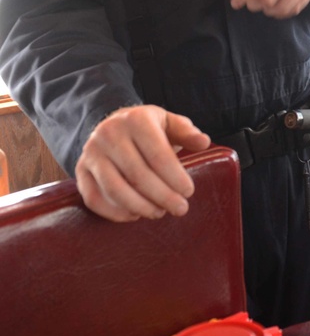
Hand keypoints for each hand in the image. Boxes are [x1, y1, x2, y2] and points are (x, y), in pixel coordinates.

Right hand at [75, 105, 210, 221]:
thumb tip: (203, 142)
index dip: (175, 177)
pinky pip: (94, 198)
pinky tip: (135, 215)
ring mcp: (92, 153)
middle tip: (180, 209)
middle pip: (138, 174)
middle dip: (162, 196)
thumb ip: (187, 132)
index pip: (158, 155)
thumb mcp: (169, 122)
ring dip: (141, 206)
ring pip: (115, 189)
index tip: (189, 192)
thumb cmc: (148, 127)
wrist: (112, 124)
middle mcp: (109, 134)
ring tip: (159, 213)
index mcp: (136, 120)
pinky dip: (115, 212)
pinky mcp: (81, 170)